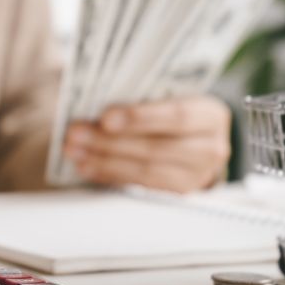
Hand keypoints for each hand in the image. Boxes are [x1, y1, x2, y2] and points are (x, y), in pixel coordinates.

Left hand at [63, 96, 230, 192]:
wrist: (197, 140)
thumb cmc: (173, 110)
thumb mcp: (170, 96)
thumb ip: (144, 93)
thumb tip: (94, 91)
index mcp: (211, 115)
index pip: (176, 116)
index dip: (140, 118)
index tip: (105, 118)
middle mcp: (211, 148)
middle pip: (156, 147)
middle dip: (109, 141)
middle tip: (75, 134)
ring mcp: (196, 176)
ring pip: (145, 171)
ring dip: (103, 161)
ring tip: (74, 151)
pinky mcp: (177, 194)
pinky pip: (139, 186)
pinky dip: (109, 175)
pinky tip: (86, 166)